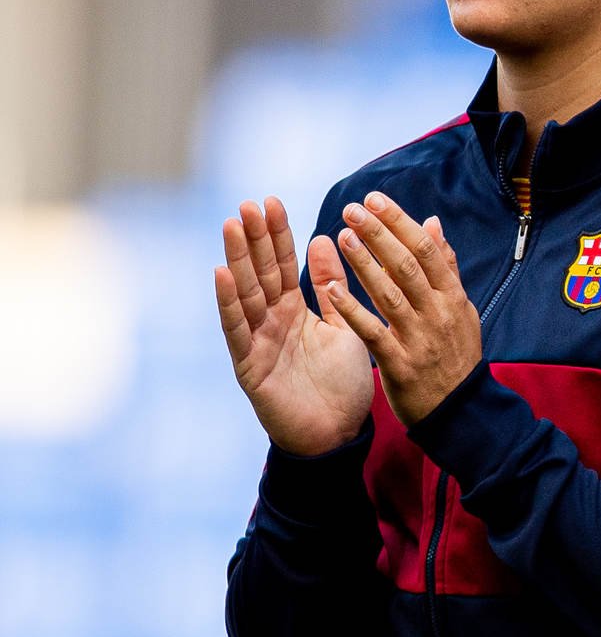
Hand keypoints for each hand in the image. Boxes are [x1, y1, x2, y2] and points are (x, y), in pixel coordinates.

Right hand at [215, 197, 374, 456]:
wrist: (339, 435)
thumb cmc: (342, 384)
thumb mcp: (343, 325)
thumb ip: (331, 286)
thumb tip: (323, 239)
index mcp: (294, 311)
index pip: (283, 264)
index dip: (277, 234)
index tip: (272, 201)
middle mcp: (271, 322)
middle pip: (260, 272)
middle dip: (254, 238)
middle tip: (249, 203)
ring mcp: (257, 342)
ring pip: (245, 294)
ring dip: (237, 259)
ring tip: (231, 225)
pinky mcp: (249, 366)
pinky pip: (238, 329)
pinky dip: (229, 302)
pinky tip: (221, 273)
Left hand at [326, 192, 480, 428]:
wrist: (460, 411)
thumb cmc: (455, 356)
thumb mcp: (460, 310)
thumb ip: (445, 267)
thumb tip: (433, 224)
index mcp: (452, 297)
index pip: (426, 250)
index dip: (399, 222)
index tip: (374, 199)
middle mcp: (438, 314)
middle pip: (407, 266)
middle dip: (379, 234)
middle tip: (352, 209)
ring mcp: (419, 339)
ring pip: (390, 294)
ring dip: (364, 264)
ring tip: (341, 237)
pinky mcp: (400, 365)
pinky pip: (373, 332)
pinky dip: (353, 310)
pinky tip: (332, 290)